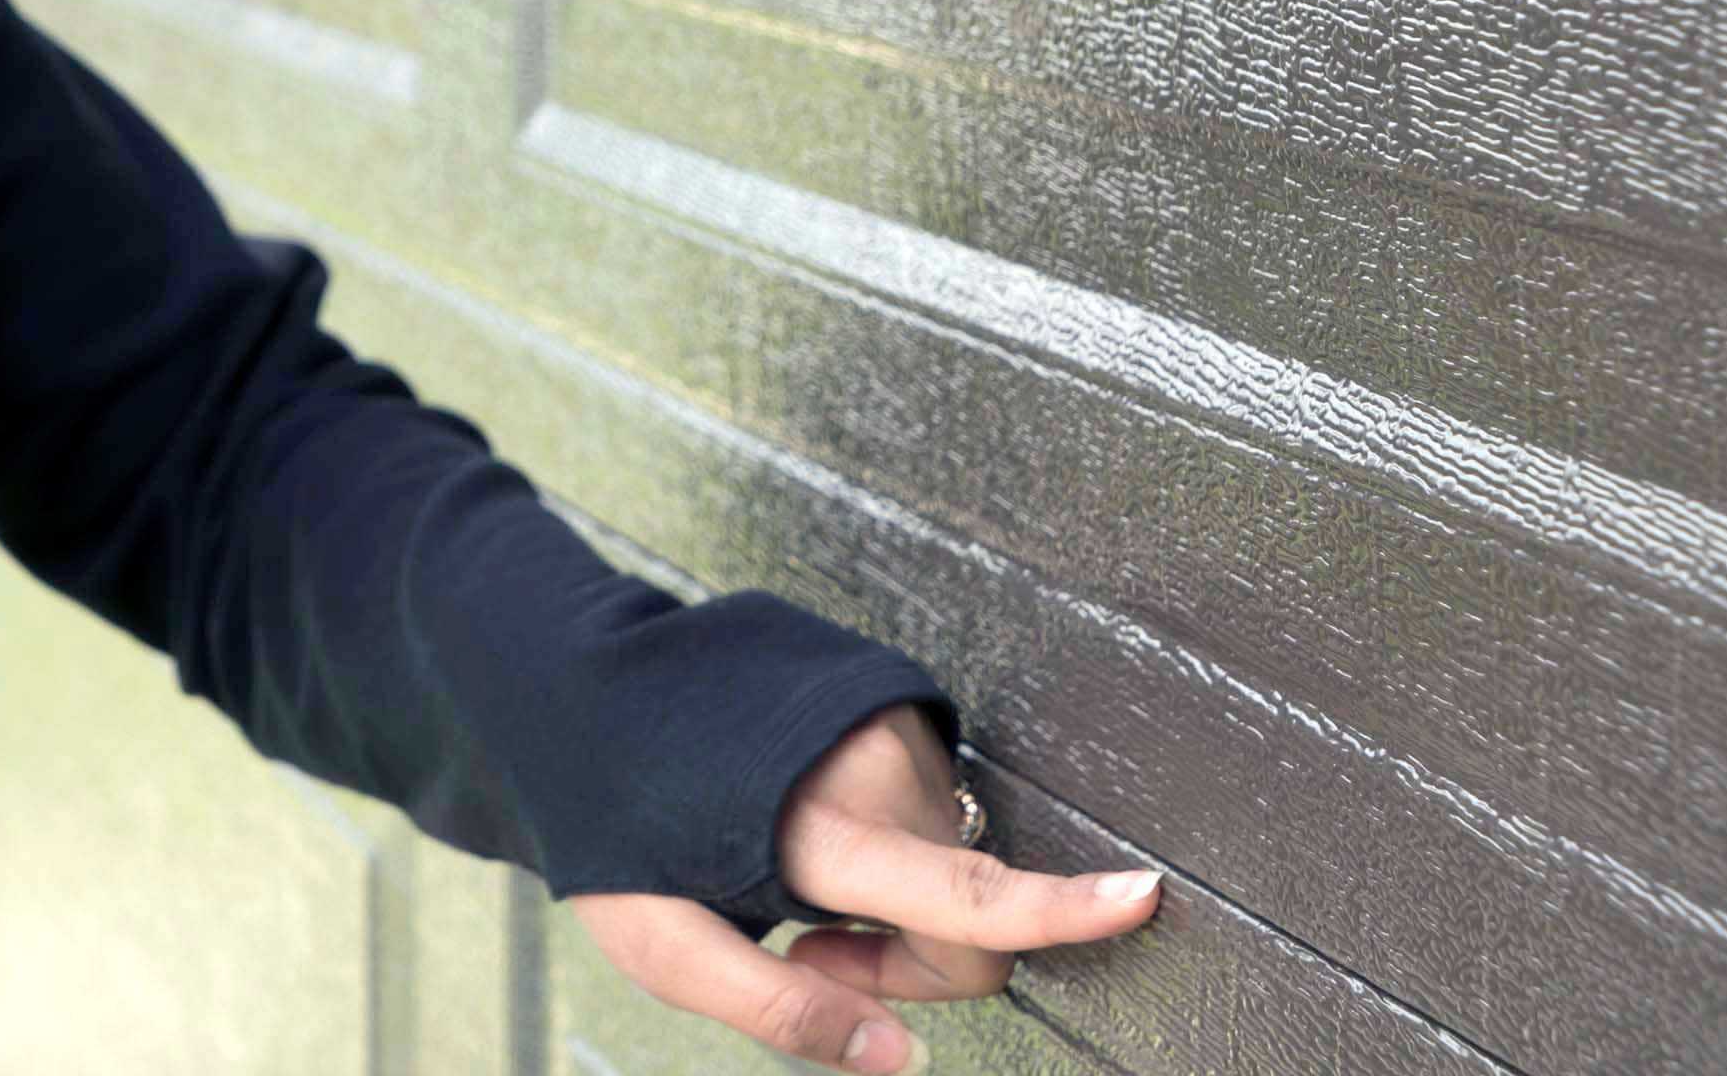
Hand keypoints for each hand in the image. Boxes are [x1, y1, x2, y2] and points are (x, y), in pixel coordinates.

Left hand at [562, 705, 1159, 1073]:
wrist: (583, 688)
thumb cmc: (616, 823)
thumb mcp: (666, 946)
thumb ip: (787, 1008)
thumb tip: (903, 1057)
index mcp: (819, 829)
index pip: (963, 886)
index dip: (1062, 907)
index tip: (1143, 895)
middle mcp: (872, 764)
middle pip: (965, 911)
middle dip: (905, 955)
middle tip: (805, 942)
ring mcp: (890, 721)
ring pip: (955, 860)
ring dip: (894, 897)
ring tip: (795, 876)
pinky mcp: (895, 698)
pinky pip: (933, 807)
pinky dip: (891, 841)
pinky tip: (812, 827)